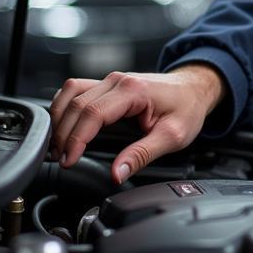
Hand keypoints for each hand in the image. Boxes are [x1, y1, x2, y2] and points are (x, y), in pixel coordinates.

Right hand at [49, 65, 223, 183]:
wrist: (195, 88)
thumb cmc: (187, 108)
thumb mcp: (172, 137)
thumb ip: (142, 155)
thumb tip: (116, 173)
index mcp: (133, 90)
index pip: (92, 113)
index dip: (76, 139)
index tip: (68, 160)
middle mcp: (118, 80)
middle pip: (76, 104)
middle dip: (63, 134)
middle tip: (60, 159)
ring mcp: (111, 79)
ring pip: (71, 93)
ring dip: (59, 119)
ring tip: (57, 146)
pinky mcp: (107, 84)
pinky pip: (76, 90)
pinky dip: (64, 107)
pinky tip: (63, 126)